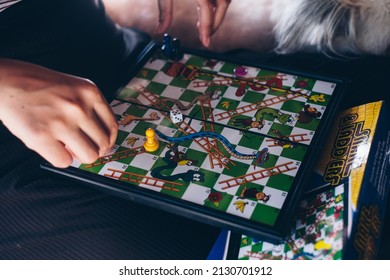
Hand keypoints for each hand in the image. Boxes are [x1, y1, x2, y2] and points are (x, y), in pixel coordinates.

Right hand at [0, 59, 117, 167]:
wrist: (5, 81)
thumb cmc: (38, 85)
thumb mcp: (73, 86)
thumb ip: (90, 107)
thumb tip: (102, 140)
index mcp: (90, 92)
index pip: (112, 126)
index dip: (109, 140)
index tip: (103, 146)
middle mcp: (79, 107)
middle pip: (103, 144)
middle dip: (93, 149)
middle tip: (82, 147)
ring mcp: (61, 122)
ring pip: (89, 156)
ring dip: (79, 156)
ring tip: (68, 147)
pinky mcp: (42, 136)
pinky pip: (65, 161)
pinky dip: (60, 158)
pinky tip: (52, 147)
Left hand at [156, 0, 230, 46]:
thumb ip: (164, 10)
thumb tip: (160, 31)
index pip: (206, 8)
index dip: (206, 27)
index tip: (205, 42)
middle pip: (223, 3)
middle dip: (216, 22)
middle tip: (206, 36)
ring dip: (219, 13)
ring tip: (205, 24)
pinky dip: (218, 4)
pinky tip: (208, 10)